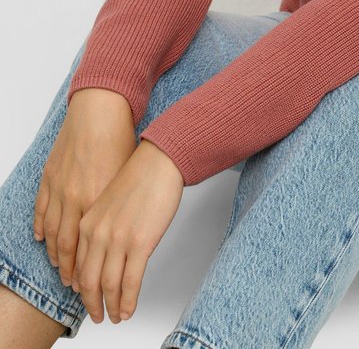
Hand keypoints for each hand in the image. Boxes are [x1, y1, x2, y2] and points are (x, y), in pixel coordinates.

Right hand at [33, 88, 136, 286]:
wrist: (100, 110)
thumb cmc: (119, 139)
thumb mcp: (125, 178)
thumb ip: (119, 207)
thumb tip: (122, 232)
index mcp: (97, 201)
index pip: (88, 248)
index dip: (89, 273)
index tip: (91, 288)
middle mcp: (75, 199)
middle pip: (66, 249)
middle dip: (71, 273)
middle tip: (75, 288)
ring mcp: (59, 188)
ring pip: (52, 233)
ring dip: (55, 255)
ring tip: (61, 270)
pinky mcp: (49, 176)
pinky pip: (41, 210)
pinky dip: (41, 227)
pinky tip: (43, 240)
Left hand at [72, 139, 183, 323]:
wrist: (159, 162)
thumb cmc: (139, 177)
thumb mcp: (108, 202)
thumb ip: (100, 227)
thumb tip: (105, 255)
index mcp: (88, 223)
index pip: (79, 266)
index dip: (82, 288)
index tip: (88, 298)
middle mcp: (98, 234)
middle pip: (89, 281)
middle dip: (93, 304)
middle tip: (98, 315)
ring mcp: (119, 240)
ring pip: (109, 286)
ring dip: (112, 306)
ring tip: (116, 316)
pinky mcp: (141, 244)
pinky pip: (131, 282)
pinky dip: (128, 301)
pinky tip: (129, 309)